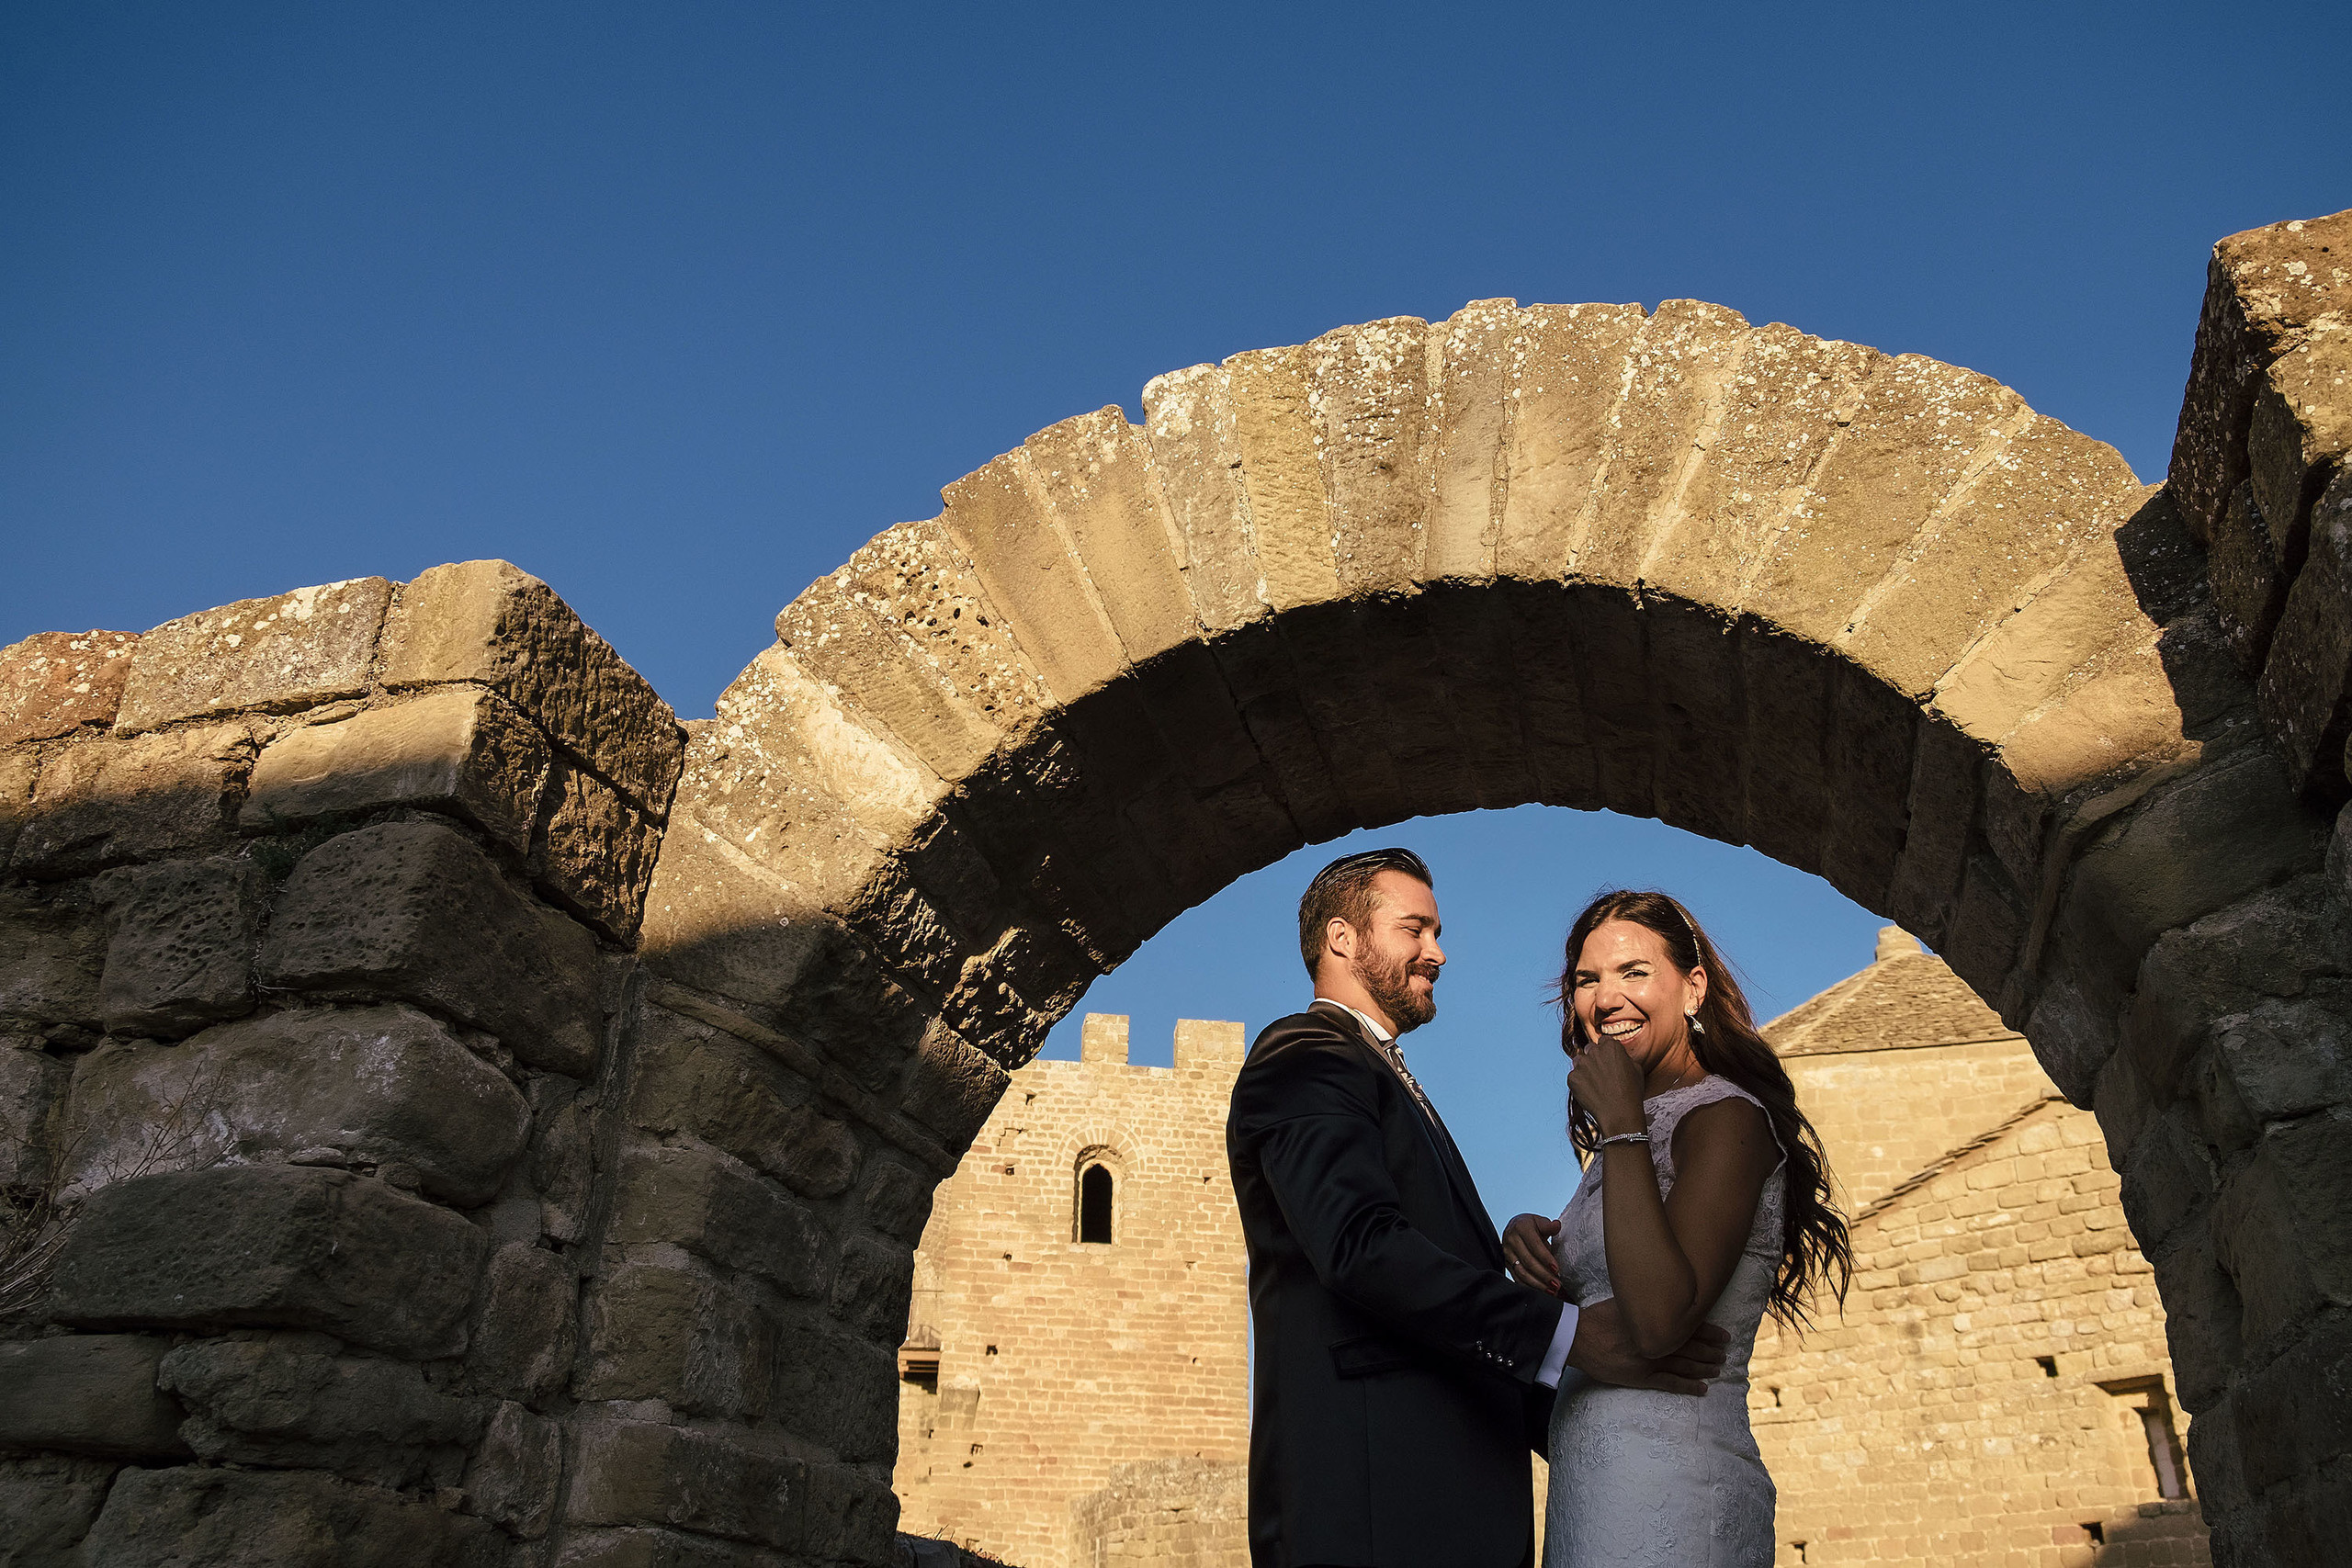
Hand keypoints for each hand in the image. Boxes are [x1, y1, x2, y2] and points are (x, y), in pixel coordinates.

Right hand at [1502, 1213, 1560, 1295]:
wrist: (1515, 1228)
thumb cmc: (1531, 1226)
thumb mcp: (1539, 1221)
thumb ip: (1548, 1226)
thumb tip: (1556, 1225)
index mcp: (1521, 1227)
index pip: (1534, 1245)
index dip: (1546, 1258)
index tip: (1557, 1269)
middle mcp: (1511, 1240)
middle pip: (1528, 1261)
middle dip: (1544, 1275)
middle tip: (1557, 1284)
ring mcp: (1507, 1253)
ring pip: (1522, 1272)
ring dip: (1538, 1284)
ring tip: (1552, 1291)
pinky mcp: (1506, 1264)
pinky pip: (1517, 1278)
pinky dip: (1530, 1287)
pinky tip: (1541, 1292)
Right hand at [1564, 1297, 1727, 1395]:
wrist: (1579, 1337)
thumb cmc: (1598, 1317)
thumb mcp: (1624, 1303)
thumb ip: (1645, 1305)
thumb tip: (1662, 1299)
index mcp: (1655, 1322)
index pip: (1690, 1327)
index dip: (1709, 1332)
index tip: (1724, 1335)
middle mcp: (1657, 1341)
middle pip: (1692, 1347)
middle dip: (1711, 1351)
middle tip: (1725, 1353)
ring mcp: (1651, 1360)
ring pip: (1686, 1365)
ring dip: (1704, 1368)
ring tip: (1718, 1369)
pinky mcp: (1642, 1377)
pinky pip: (1671, 1384)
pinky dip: (1688, 1386)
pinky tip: (1702, 1389)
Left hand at [1569, 1031, 1646, 1136]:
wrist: (1619, 1113)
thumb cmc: (1631, 1093)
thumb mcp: (1636, 1069)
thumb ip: (1624, 1057)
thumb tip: (1618, 1056)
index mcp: (1611, 1046)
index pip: (1604, 1042)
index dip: (1607, 1052)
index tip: (1609, 1061)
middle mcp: (1594, 1051)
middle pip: (1589, 1050)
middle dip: (1594, 1059)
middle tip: (1601, 1074)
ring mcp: (1581, 1064)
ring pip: (1579, 1061)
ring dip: (1584, 1069)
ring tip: (1595, 1084)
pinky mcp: (1572, 1078)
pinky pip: (1574, 1077)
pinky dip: (1579, 1084)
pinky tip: (1590, 1093)